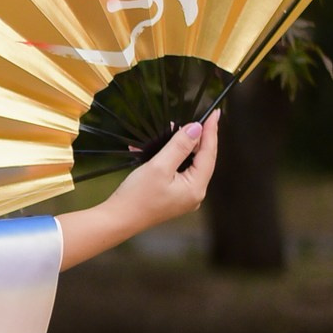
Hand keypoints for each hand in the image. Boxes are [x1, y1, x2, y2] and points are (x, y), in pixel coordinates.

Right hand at [58, 110, 219, 270]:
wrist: (118, 220)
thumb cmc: (136, 196)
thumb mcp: (159, 166)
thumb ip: (180, 146)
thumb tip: (196, 129)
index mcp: (196, 188)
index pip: (209, 154)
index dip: (212, 132)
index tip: (215, 113)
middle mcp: (195, 195)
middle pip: (202, 160)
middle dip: (196, 138)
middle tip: (195, 118)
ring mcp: (185, 197)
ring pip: (190, 165)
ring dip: (182, 147)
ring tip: (176, 130)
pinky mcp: (174, 197)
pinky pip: (179, 172)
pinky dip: (172, 159)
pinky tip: (161, 149)